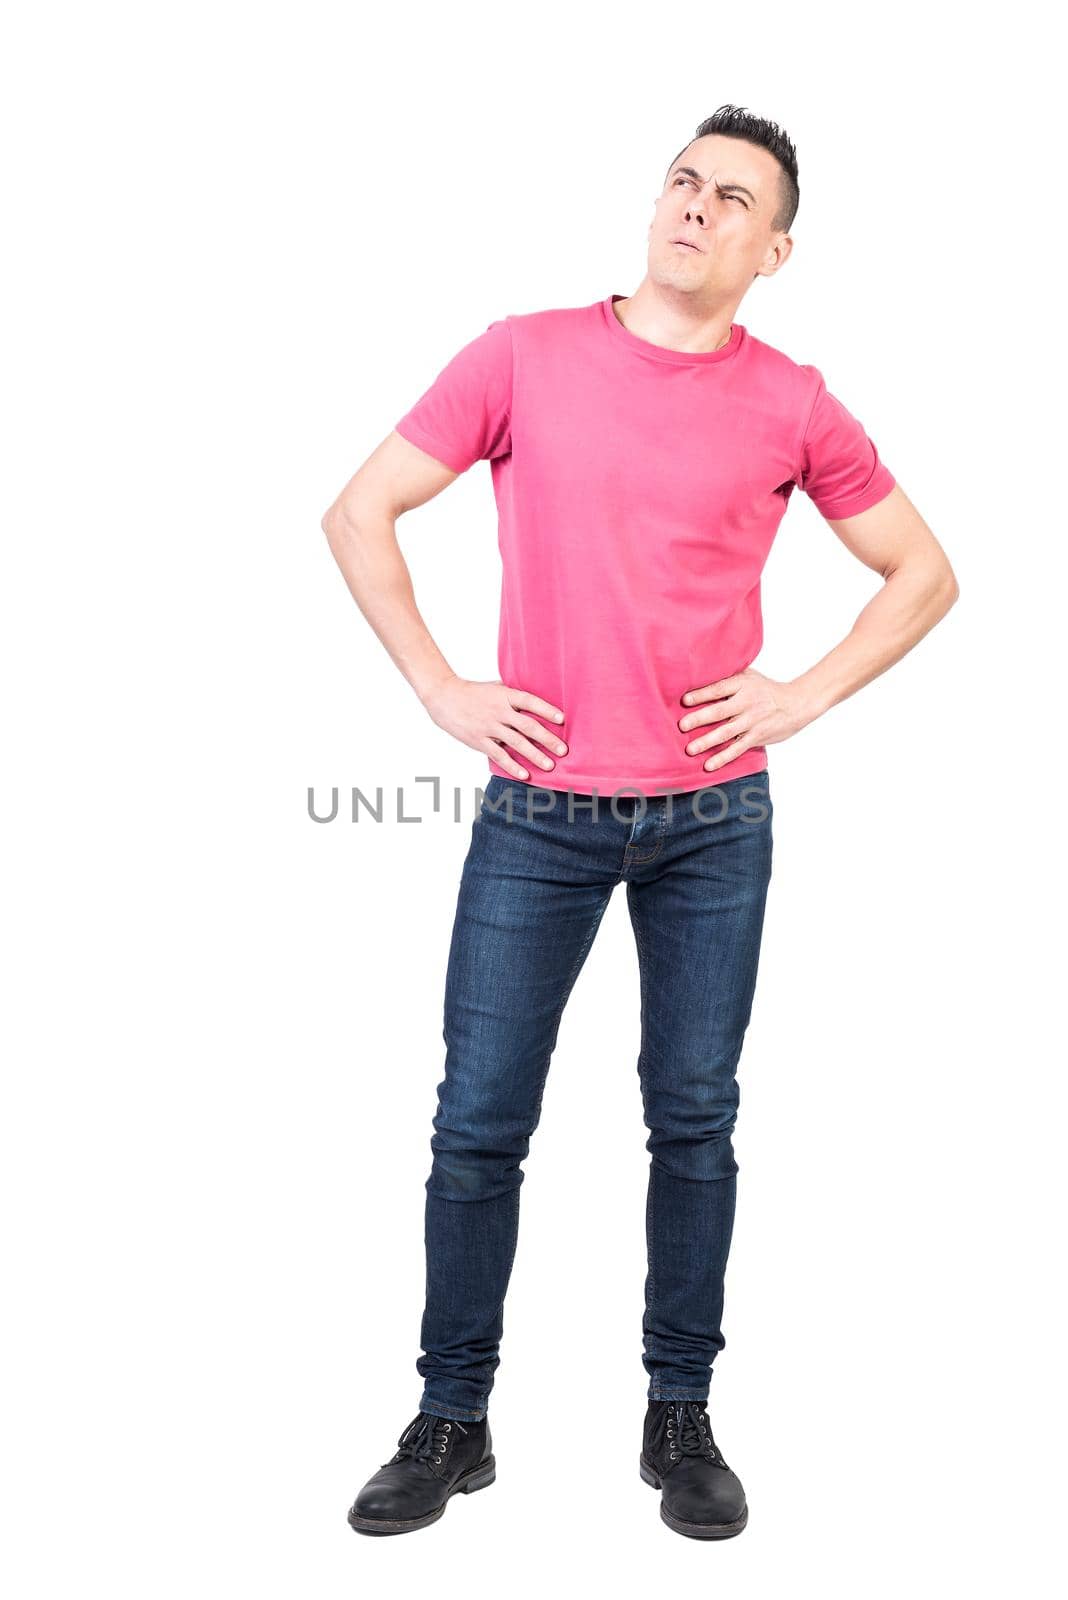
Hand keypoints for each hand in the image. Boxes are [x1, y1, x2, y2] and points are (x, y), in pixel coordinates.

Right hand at [422, 676, 567, 780]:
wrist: (444, 697)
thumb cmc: (473, 692)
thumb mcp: (495, 687)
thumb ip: (513, 696)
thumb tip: (537, 704)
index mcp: (504, 695)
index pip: (530, 701)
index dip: (546, 710)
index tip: (562, 719)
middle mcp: (498, 711)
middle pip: (528, 726)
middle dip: (547, 739)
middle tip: (563, 750)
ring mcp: (488, 727)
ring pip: (516, 743)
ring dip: (534, 755)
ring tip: (550, 766)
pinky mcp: (479, 740)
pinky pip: (498, 755)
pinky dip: (512, 766)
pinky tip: (525, 775)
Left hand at [678, 668, 814, 772]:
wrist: (796, 704)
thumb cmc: (766, 689)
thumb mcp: (750, 676)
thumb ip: (728, 676)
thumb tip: (701, 673)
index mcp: (743, 684)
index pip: (719, 689)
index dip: (702, 694)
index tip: (685, 700)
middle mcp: (747, 703)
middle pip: (720, 711)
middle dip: (699, 719)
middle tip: (682, 726)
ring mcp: (752, 721)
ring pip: (726, 732)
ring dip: (707, 742)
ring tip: (690, 749)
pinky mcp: (757, 737)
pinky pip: (737, 749)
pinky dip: (723, 758)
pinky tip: (709, 765)